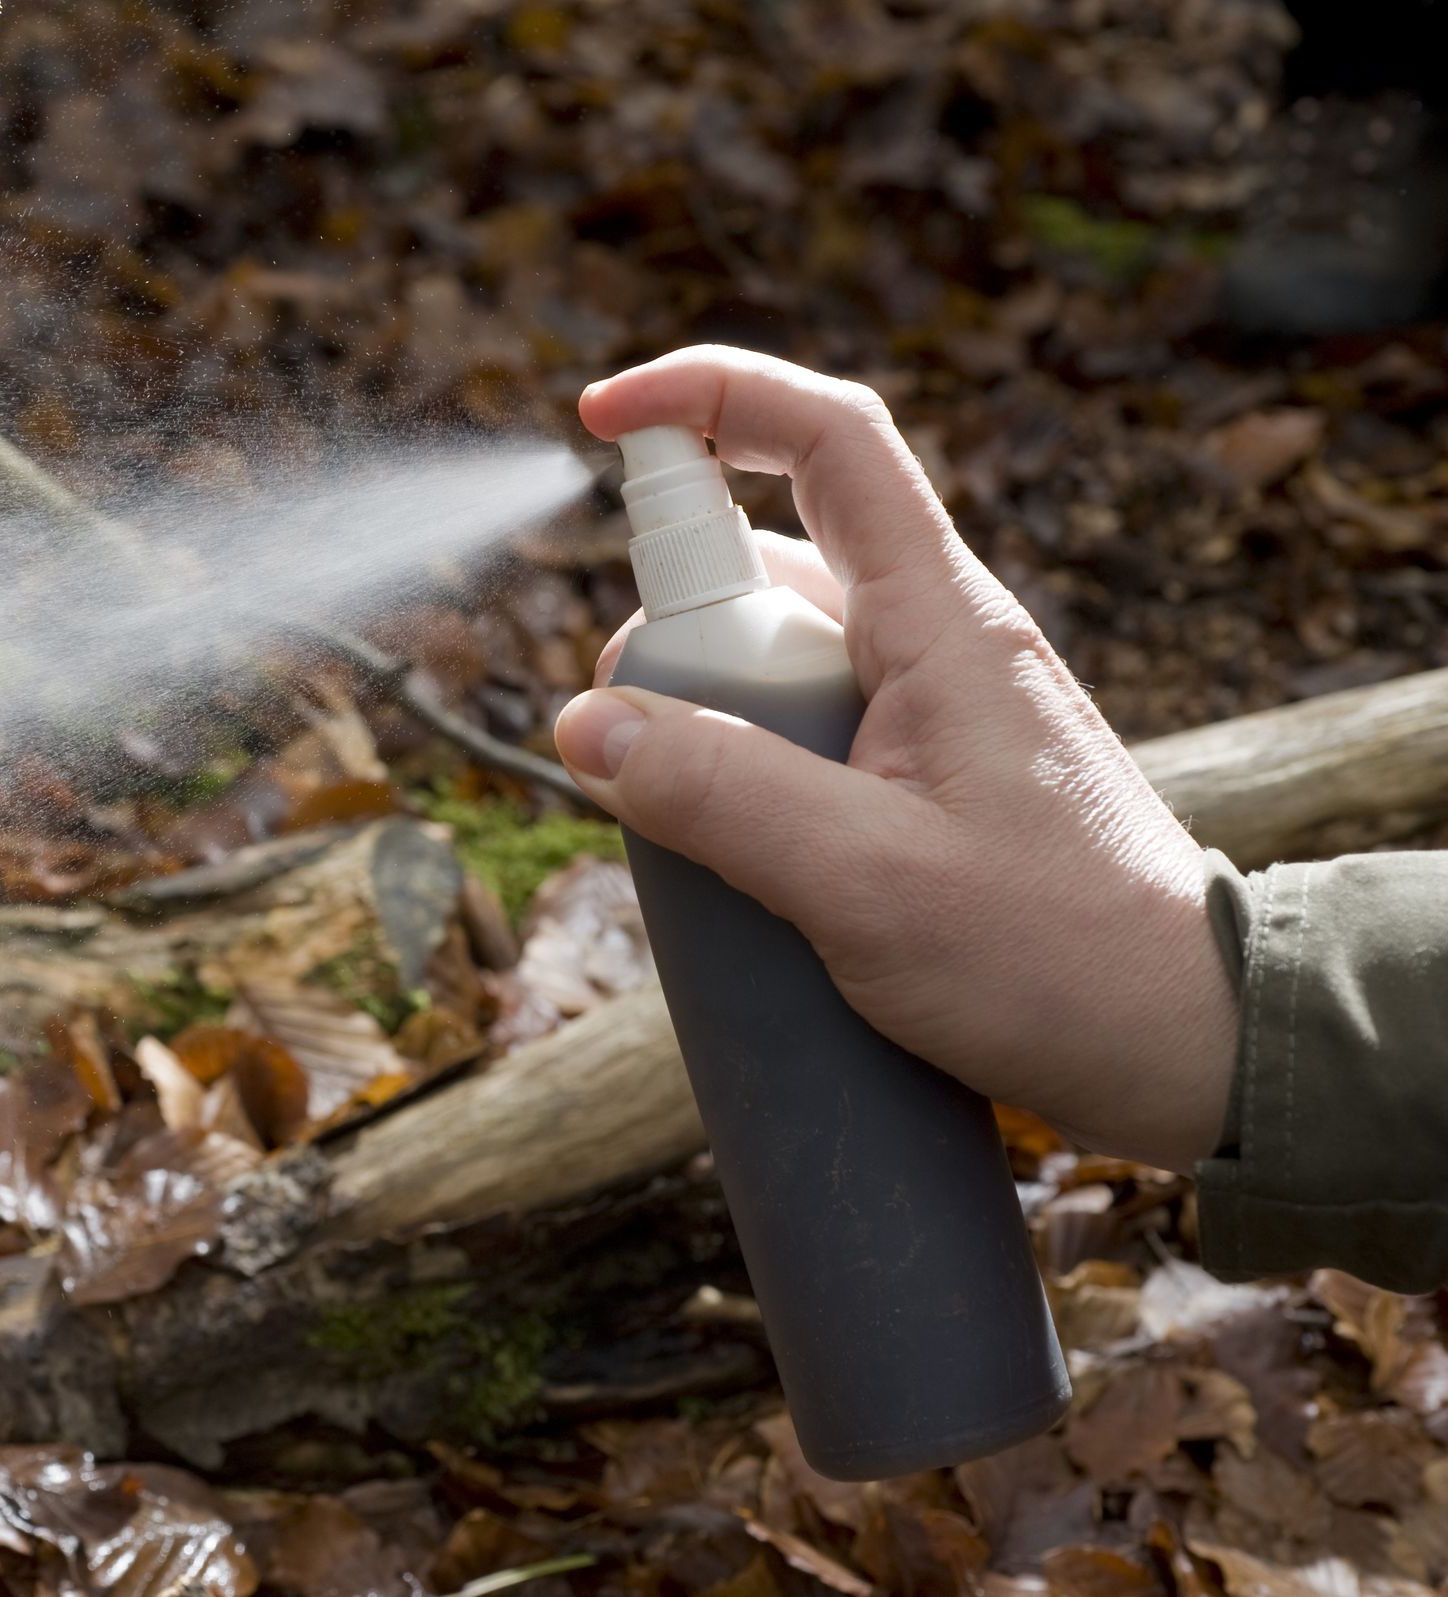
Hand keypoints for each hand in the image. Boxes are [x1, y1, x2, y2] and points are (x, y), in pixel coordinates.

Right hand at [554, 347, 1236, 1170]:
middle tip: (640, 748)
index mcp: (942, 621)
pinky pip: (810, 742)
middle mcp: (941, 643)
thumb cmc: (1057, 960)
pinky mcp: (934, 785)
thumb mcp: (863, 882)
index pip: (828, 438)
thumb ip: (718, 795)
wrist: (1190, 1049)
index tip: (606, 416)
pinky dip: (750, 783)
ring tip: (693, 839)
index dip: (712, 395)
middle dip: (677, 633)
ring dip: (710, 726)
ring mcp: (939, 716)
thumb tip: (586, 726)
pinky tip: (740, 876)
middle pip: (771, 566)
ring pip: (781, 664)